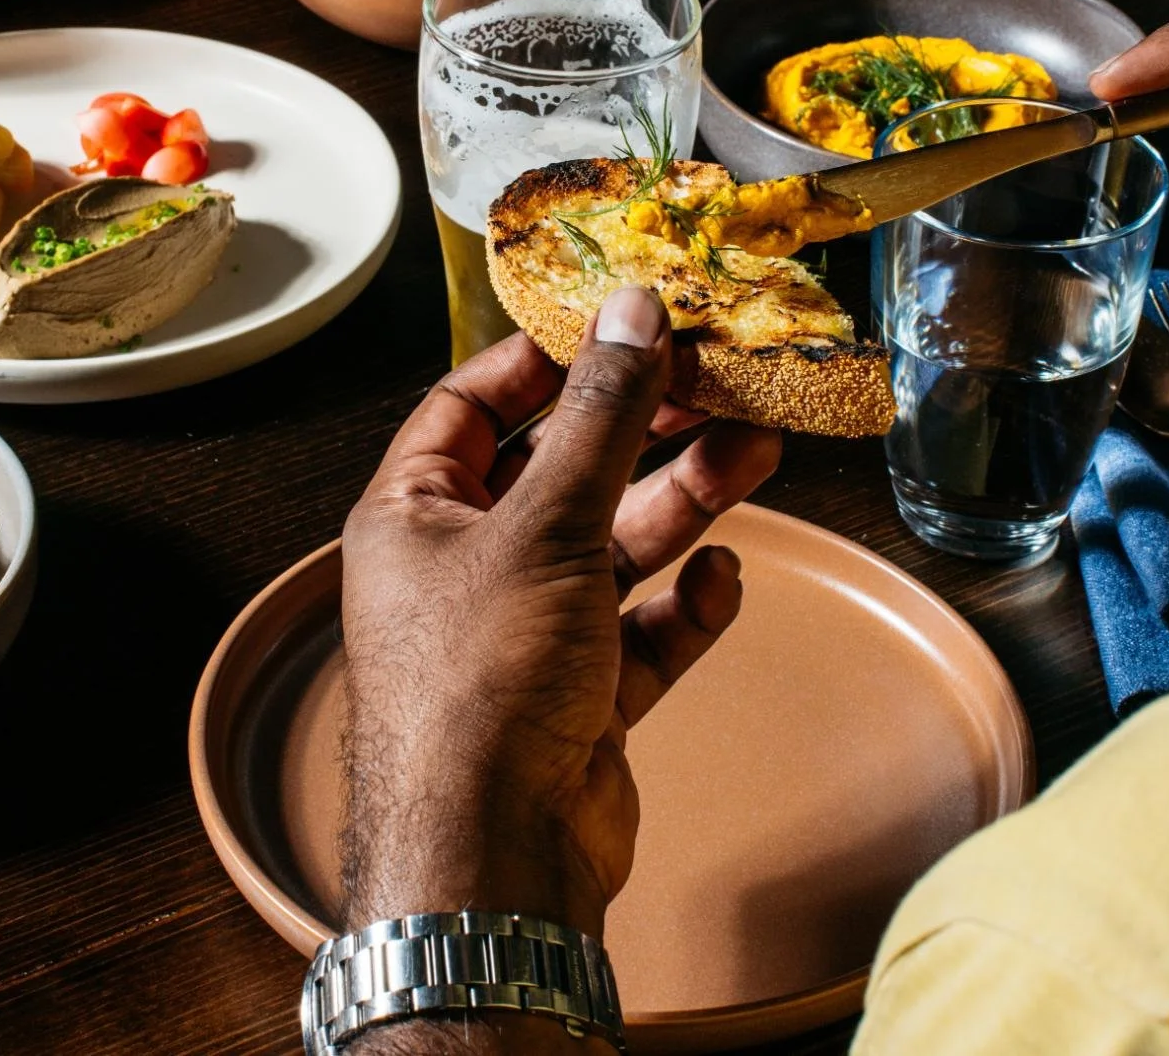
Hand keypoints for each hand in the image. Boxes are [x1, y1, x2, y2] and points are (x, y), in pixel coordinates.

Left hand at [338, 289, 779, 944]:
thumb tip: (634, 314)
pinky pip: (642, 632)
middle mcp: (461, 570)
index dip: (546, 362)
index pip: (472, 406)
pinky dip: (683, 605)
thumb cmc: (478, 685)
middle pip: (561, 472)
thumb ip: (601, 418)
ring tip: (756, 454)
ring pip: (613, 548)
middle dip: (642, 431)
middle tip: (718, 384)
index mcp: (412, 515)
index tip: (621, 327)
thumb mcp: (545, 523)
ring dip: (682, 503)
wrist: (493, 854)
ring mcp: (524, 637)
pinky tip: (721, 579)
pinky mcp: (581, 699)